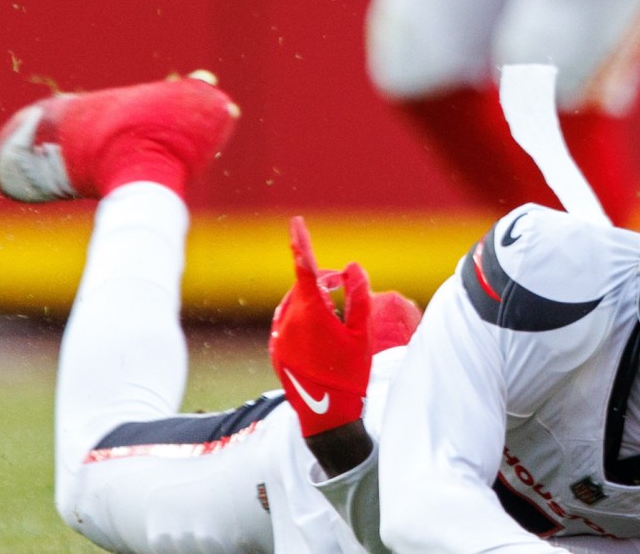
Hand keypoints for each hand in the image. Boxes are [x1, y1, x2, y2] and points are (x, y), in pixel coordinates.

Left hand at [269, 216, 376, 437]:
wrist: (327, 416)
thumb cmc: (351, 373)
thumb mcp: (363, 332)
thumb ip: (359, 295)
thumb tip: (352, 268)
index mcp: (311, 312)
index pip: (304, 267)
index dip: (301, 242)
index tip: (296, 223)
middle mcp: (288, 320)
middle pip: (304, 287)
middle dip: (322, 281)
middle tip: (344, 288)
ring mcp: (279, 337)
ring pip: (295, 306)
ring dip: (313, 302)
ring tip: (336, 318)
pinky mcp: (276, 351)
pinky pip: (289, 324)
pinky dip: (304, 320)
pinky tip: (322, 338)